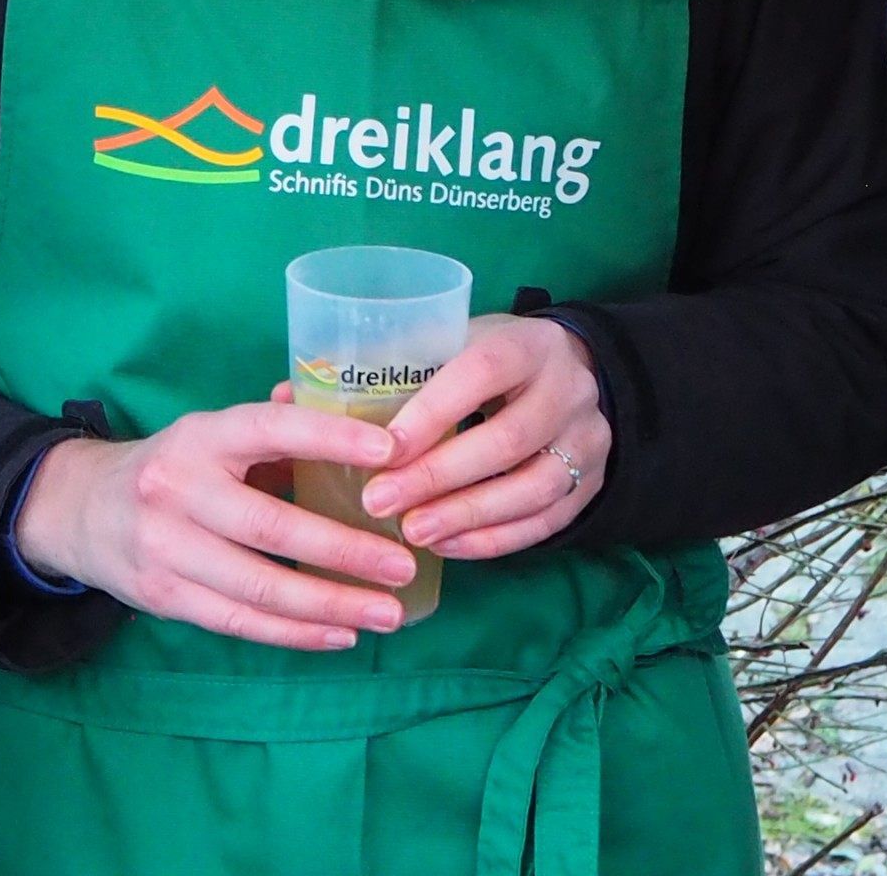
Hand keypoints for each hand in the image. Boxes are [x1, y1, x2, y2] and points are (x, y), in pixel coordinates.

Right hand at [12, 403, 412, 650]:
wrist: (81, 510)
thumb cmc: (173, 468)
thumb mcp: (210, 434)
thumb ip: (274, 425)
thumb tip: (348, 407)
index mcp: (200, 437)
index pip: (269, 430)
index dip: (328, 438)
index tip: (388, 451)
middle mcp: (178, 490)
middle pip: (271, 528)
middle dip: (345, 551)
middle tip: (404, 565)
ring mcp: (166, 548)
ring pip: (259, 587)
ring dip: (331, 605)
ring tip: (388, 612)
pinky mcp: (163, 597)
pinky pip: (239, 622)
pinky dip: (295, 633)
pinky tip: (340, 634)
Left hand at [358, 315, 606, 560]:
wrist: (572, 371)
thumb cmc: (490, 356)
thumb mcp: (454, 341)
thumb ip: (391, 367)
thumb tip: (295, 398)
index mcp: (529, 343)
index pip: (481, 373)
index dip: (432, 413)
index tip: (382, 449)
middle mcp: (569, 390)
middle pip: (508, 440)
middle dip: (438, 476)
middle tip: (380, 502)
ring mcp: (587, 440)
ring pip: (533, 489)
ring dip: (467, 516)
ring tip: (413, 532)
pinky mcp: (592, 484)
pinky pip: (545, 523)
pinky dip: (493, 539)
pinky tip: (448, 545)